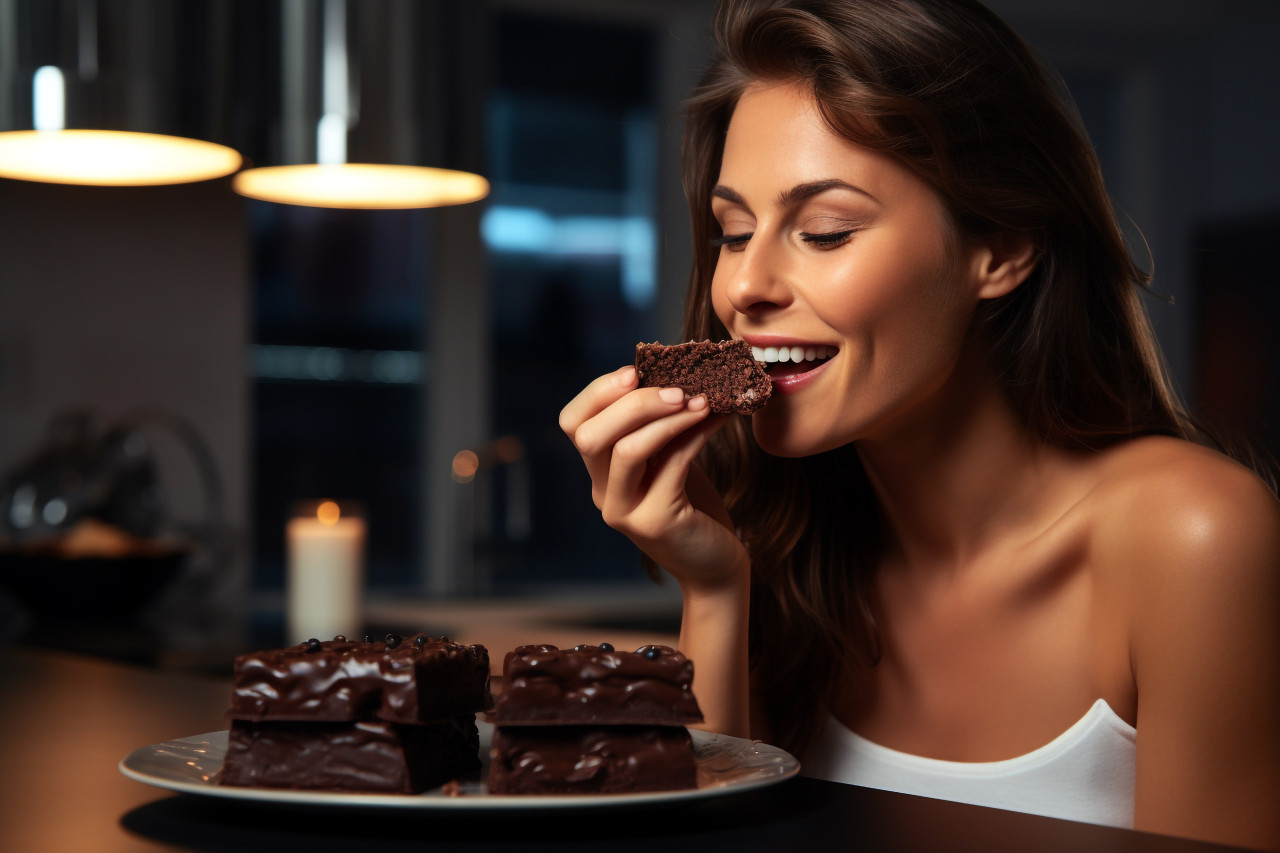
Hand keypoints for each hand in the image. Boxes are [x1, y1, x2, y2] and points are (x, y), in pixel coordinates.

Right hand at [559, 365, 749, 593]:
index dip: (598, 392)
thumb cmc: (694, 509)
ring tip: (702, 400)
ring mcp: (625, 512)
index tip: (634, 371)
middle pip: (590, 435)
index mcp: (599, 474)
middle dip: (633, 403)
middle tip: (677, 387)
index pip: (573, 424)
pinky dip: (694, 434)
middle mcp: (602, 494)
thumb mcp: (668, 461)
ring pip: (627, 450)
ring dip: (667, 417)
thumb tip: (673, 372)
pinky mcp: (657, 523)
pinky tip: (716, 418)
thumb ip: (658, 429)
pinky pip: (672, 465)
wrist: (715, 567)